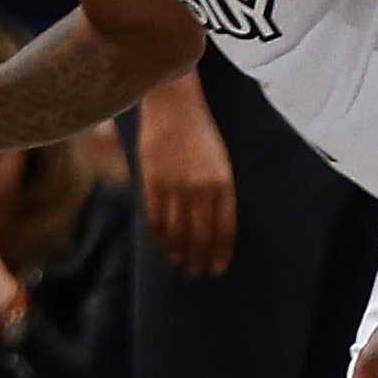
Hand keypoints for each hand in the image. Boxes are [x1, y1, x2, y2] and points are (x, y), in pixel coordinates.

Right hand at [137, 89, 236, 275]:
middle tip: (196, 271)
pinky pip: (155, 218)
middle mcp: (201, 188)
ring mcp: (175, 186)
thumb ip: (218, 191)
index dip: (220, 251)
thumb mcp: (219, 161)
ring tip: (178, 263)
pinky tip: (161, 244)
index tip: (217, 267)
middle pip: (200, 234)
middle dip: (199, 257)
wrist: (174, 106)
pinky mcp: (152, 182)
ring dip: (178, 251)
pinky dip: (159, 236)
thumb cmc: (199, 132)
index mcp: (223, 183)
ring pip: (177, 231)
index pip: (224, 227)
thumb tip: (212, 224)